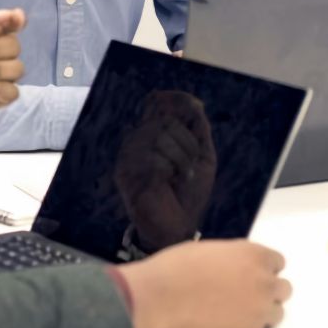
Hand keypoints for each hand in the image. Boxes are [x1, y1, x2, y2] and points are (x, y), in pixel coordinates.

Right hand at [114, 91, 217, 250]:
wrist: (177, 228)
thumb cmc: (189, 195)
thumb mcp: (202, 158)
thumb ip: (198, 130)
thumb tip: (195, 103)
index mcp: (153, 135)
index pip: (156, 102)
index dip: (176, 99)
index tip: (196, 106)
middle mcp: (137, 142)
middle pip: (165, 119)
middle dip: (188, 141)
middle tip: (192, 164)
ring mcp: (128, 157)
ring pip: (159, 135)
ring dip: (182, 157)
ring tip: (183, 176)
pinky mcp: (125, 173)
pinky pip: (152, 157)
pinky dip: (170, 169)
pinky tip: (169, 183)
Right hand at [119, 240, 291, 327]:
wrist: (158, 299)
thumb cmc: (175, 269)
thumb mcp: (211, 250)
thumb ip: (234, 258)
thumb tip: (238, 266)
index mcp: (254, 255)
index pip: (278, 263)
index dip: (263, 269)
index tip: (252, 275)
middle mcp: (263, 282)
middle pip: (283, 289)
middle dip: (268, 290)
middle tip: (247, 294)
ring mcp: (257, 310)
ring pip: (277, 312)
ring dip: (263, 310)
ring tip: (240, 311)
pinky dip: (248, 326)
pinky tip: (229, 322)